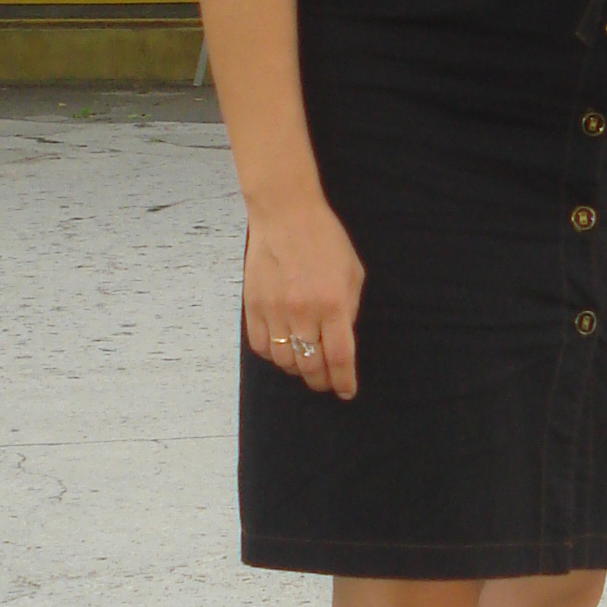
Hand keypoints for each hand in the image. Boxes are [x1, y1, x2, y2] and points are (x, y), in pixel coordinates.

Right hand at [244, 192, 364, 397]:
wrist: (285, 215)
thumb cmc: (324, 239)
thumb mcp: (352, 272)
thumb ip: (349, 308)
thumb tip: (342, 340)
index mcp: (333, 304)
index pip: (340, 357)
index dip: (344, 380)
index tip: (346, 391)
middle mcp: (303, 312)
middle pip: (311, 365)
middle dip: (322, 381)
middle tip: (327, 382)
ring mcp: (275, 310)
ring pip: (284, 361)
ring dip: (297, 370)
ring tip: (306, 366)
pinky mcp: (254, 306)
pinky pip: (261, 346)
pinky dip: (273, 356)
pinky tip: (283, 350)